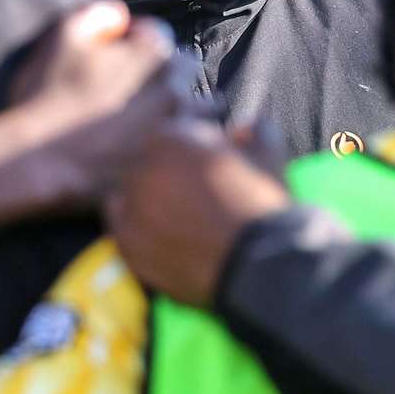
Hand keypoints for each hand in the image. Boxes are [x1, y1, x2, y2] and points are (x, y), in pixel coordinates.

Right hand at [13, 0, 188, 203]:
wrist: (36, 160)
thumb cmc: (47, 93)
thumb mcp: (64, 34)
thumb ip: (99, 12)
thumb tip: (120, 16)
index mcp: (153, 54)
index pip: (158, 33)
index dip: (133, 37)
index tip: (113, 49)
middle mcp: (172, 90)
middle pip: (185, 70)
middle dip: (166, 70)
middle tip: (135, 82)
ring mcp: (171, 130)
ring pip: (201, 110)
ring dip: (186, 107)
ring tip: (155, 114)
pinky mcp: (164, 163)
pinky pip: (185, 147)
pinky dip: (175, 142)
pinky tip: (150, 144)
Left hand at [105, 120, 291, 307]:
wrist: (258, 264)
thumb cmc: (262, 205)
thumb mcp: (268, 152)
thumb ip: (253, 129)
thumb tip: (242, 129)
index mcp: (170, 138)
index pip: (171, 134)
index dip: (193, 149)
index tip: (211, 163)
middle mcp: (142, 170)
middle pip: (148, 166)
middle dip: (170, 174)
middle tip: (196, 194)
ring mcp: (131, 210)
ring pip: (131, 197)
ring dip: (150, 202)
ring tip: (180, 218)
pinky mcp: (128, 247)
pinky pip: (125, 232)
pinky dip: (141, 232)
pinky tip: (167, 239)